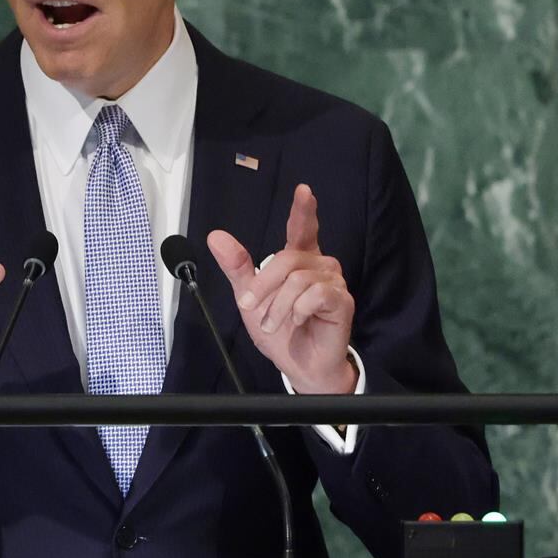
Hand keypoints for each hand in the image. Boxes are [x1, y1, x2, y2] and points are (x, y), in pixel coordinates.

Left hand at [207, 184, 355, 394]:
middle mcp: (319, 266)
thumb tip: (215, 236)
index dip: (303, 210)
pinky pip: (316, 294)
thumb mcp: (250, 298)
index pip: (302, 229)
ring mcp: (333, 283)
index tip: (304, 191)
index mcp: (299, 261)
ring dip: (278, 306)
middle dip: (263, 286)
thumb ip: (237, 267)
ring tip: (274, 324)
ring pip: (298, 280)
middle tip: (251, 307)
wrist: (298, 366)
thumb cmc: (280, 331)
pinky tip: (299, 321)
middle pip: (287, 259)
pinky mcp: (342, 301)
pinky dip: (299, 310)